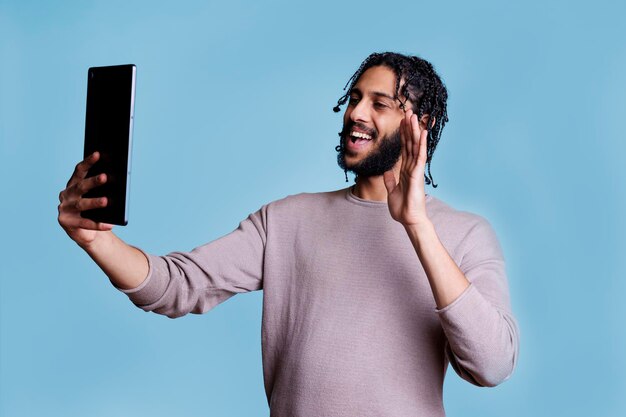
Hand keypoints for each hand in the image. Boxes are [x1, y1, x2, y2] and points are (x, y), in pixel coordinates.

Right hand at [58, 152, 113, 247]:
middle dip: (93, 181)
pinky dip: (98, 224)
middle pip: (81, 186)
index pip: (80, 171)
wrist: (85, 232)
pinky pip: (85, 223)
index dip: (89, 162)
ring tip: (106, 201)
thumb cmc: (94, 210)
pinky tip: (109, 224)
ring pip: (82, 204)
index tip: (98, 154)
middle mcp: (66, 194)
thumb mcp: (97, 196)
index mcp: (73, 184)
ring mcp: (64, 208)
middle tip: (105, 177)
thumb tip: (118, 178)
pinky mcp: (67, 222)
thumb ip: (102, 188)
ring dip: (94, 202)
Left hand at [383, 109, 429, 226]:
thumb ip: (390, 180)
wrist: (409, 220)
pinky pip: (419, 156)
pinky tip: (422, 133)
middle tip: (408, 111)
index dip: (403, 134)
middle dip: (408, 127)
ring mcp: (415, 170)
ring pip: (415, 146)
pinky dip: (421, 144)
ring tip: (414, 116)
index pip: (404, 148)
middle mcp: (412, 167)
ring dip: (414, 130)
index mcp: (405, 170)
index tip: (401, 121)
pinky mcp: (418, 175)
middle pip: (410, 143)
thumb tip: (387, 171)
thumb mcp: (391, 191)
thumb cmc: (403, 208)